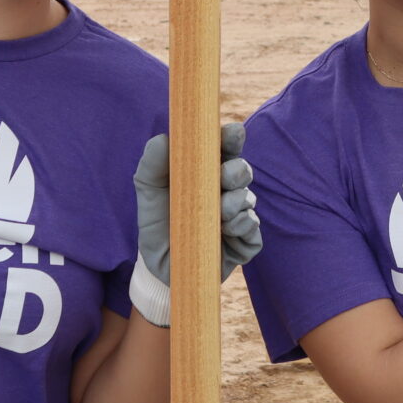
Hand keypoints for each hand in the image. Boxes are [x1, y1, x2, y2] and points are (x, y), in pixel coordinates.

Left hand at [128, 123, 260, 326]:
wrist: (160, 269)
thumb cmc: (158, 225)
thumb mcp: (148, 192)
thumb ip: (152, 163)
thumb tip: (165, 138)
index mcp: (207, 174)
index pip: (226, 149)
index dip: (232, 138)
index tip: (232, 133)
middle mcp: (227, 191)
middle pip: (243, 170)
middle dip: (237, 171)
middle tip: (224, 178)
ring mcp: (239, 216)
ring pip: (249, 199)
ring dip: (235, 203)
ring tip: (219, 215)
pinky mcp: (246, 242)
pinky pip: (253, 228)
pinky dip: (241, 227)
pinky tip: (225, 233)